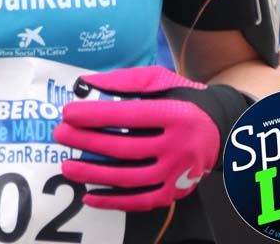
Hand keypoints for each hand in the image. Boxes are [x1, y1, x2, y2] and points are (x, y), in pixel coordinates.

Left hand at [55, 66, 251, 211]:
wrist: (219, 128)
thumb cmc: (180, 98)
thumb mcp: (159, 79)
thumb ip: (124, 80)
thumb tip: (86, 83)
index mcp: (175, 115)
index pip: (129, 116)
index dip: (96, 116)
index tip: (67, 113)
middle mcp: (179, 146)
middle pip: (126, 148)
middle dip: (87, 142)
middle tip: (60, 135)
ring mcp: (178, 173)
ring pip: (130, 178)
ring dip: (94, 175)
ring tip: (67, 166)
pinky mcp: (175, 192)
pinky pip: (141, 201)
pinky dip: (114, 201)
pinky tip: (89, 196)